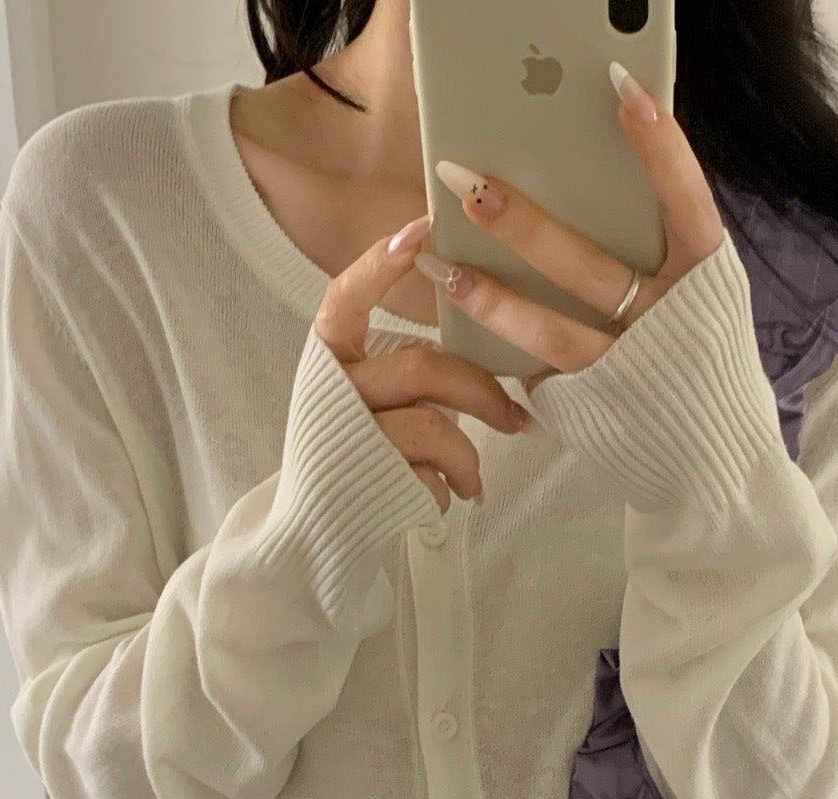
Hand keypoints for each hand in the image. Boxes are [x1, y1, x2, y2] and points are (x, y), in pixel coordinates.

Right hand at [311, 213, 535, 514]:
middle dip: (481, 392)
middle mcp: (334, 392)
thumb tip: (485, 336)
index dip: (379, 266)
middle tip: (515, 417)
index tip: (420, 231)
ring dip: (469, 456)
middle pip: (421, 368)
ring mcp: (350, 437)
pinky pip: (429, 475)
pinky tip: (451, 497)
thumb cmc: (365, 452)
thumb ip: (408, 365)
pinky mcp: (367, 482)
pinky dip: (450, 488)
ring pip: (433, 426)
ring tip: (475, 477)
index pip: (345, 299)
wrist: (321, 528)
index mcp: (329, 358)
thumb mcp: (373, 398)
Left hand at [417, 63, 724, 395]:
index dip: (662, 151)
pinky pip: (542, 375)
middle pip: (591, 270)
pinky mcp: (596, 410)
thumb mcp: (699, 292)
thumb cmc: (697, 350)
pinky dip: (502, 346)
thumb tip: (592, 173)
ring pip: (554, 335)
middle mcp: (668, 328)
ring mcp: (629, 373)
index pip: (689, 207)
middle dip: (524, 227)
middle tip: (470, 186)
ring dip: (493, 300)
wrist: (716, 454)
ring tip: (444, 266)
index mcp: (706, 284)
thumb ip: (659, 242)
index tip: (624, 91)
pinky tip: (462, 314)